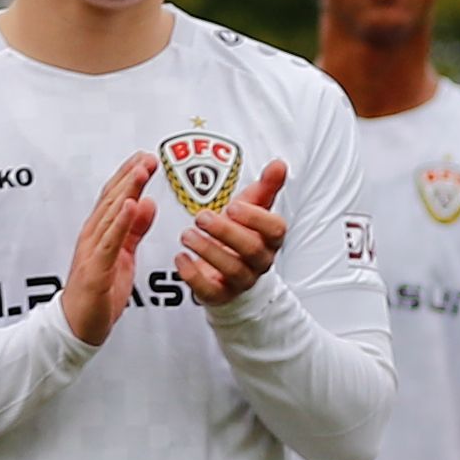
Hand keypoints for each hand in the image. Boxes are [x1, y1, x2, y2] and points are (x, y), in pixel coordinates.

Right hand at [62, 153, 159, 347]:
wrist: (77, 326)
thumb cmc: (98, 292)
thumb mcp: (124, 256)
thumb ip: (134, 229)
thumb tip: (146, 203)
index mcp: (100, 233)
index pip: (115, 197)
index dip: (129, 176)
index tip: (145, 157)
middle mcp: (93, 237)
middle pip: (111, 200)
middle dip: (130, 176)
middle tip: (147, 157)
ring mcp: (92, 252)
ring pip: (109, 215)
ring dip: (126, 191)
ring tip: (141, 172)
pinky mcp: (96, 269)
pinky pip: (110, 242)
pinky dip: (120, 223)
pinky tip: (132, 207)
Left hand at [176, 159, 290, 304]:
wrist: (228, 271)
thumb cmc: (240, 234)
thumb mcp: (253, 208)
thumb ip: (266, 187)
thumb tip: (279, 164)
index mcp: (270, 238)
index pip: (275, 229)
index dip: (255, 218)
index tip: (233, 206)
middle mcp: (260, 261)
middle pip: (251, 249)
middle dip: (225, 232)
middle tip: (201, 217)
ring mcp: (241, 280)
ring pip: (232, 269)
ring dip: (207, 250)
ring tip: (187, 234)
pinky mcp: (220, 295)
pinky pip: (210, 291)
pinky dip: (193, 275)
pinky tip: (180, 258)